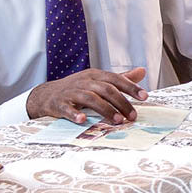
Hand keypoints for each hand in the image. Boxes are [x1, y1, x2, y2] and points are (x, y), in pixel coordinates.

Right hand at [27, 67, 148, 124]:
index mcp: (95, 75)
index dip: (131, 87)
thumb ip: (120, 78)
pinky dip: (75, 114)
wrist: (46, 94)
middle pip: (106, 90)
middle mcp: (84, 81)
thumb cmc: (77, 88)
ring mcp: (71, 92)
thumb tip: (142, 71)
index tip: (145, 97)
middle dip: (122, 103)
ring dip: (106, 110)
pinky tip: (83, 120)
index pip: (116, 79)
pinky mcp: (59, 103)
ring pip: (90, 98)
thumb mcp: (98, 80)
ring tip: (118, 121)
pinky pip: (67, 108)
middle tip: (133, 116)